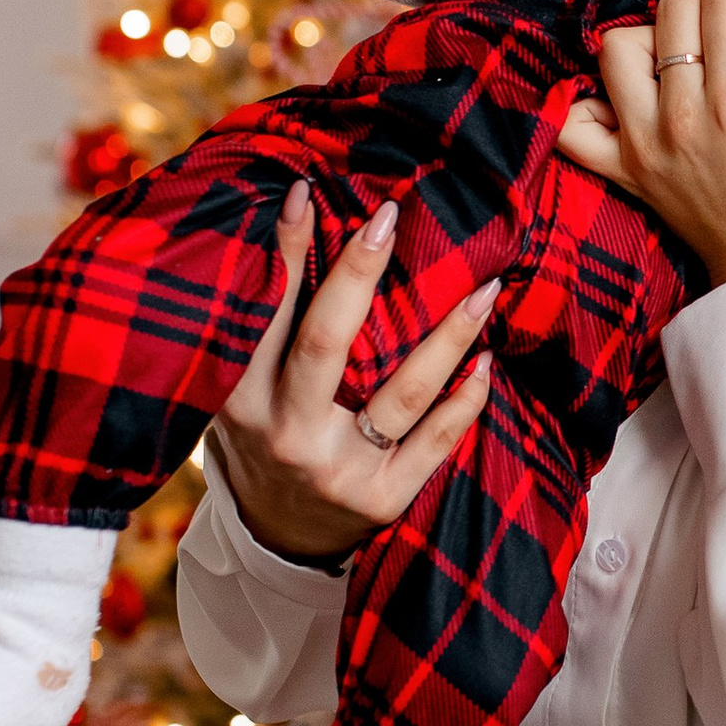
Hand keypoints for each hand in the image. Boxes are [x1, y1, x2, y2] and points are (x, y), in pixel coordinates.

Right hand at [209, 179, 495, 561]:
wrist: (279, 534)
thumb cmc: (264, 435)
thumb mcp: (240, 385)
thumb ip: (260, 323)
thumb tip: (295, 209)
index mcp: (239, 400)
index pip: (264, 315)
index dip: (283, 251)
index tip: (306, 191)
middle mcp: (287, 434)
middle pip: (326, 343)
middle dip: (357, 274)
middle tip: (391, 216)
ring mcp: (339, 470)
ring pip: (401, 394)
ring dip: (447, 336)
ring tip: (485, 287)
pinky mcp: (383, 498)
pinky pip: (434, 442)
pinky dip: (465, 400)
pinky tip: (487, 362)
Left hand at [553, 0, 725, 283]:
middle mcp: (684, 116)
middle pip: (670, 11)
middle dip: (702, 6)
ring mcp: (645, 144)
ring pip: (617, 48)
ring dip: (650, 41)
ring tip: (685, 61)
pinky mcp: (623, 170)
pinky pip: (574, 122)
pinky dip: (592, 101)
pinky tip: (631, 99)